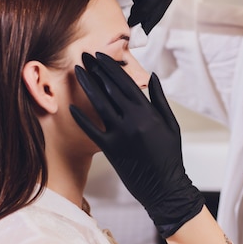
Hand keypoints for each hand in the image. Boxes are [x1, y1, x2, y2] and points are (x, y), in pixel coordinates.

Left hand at [70, 52, 203, 237]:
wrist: (165, 187)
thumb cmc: (170, 156)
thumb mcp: (171, 124)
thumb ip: (160, 99)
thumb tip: (152, 76)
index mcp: (148, 112)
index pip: (126, 82)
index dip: (111, 67)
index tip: (101, 55)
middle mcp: (133, 120)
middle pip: (110, 88)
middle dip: (96, 70)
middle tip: (85, 56)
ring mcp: (120, 134)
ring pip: (99, 104)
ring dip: (86, 85)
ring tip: (77, 71)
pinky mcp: (110, 150)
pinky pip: (91, 130)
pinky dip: (81, 118)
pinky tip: (71, 105)